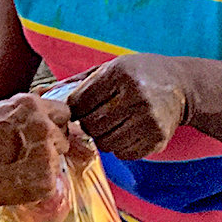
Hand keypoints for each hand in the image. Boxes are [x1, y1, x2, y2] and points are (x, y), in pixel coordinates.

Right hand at [0, 93, 70, 207]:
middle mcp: (45, 127)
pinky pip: (52, 181)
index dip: (54, 124)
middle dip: (51, 144)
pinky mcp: (47, 180)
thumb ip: (22, 114)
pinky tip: (17, 181)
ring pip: (58, 159)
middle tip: (27, 154)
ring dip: (44, 164)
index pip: (63, 113)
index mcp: (31, 106)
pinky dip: (38, 183)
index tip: (46, 132)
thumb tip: (35, 119)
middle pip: (64, 136)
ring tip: (18, 168)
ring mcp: (48, 154)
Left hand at [67, 55, 188, 159]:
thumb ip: (76, 83)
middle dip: (88, 124)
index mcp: (120, 74)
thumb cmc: (138, 74)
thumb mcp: (109, 67)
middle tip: (97, 116)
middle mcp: (136, 97)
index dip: (75, 108)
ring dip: (104, 137)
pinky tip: (127, 132)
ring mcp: (149, 120)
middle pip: (91, 125)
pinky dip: (120, 147)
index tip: (81, 107)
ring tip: (113, 123)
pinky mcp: (157, 139)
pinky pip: (124, 153)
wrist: (181, 86)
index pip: (80, 103)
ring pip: (106, 143)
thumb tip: (40, 92)